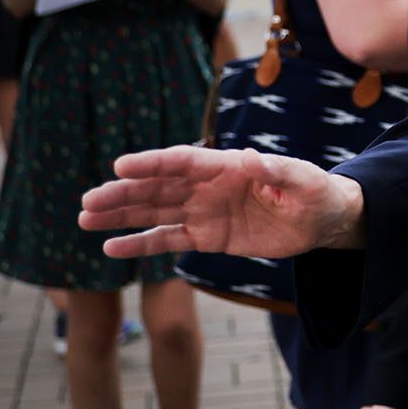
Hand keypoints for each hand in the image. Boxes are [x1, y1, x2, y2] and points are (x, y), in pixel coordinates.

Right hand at [79, 144, 363, 259]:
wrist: (322, 220)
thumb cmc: (315, 191)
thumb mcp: (304, 179)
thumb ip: (278, 170)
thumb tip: (253, 160)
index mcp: (227, 166)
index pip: (181, 162)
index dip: (151, 163)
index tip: (120, 167)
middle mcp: (208, 187)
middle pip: (157, 188)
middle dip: (122, 194)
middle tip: (87, 201)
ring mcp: (205, 211)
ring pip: (154, 213)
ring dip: (120, 216)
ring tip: (85, 219)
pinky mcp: (208, 237)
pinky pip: (168, 240)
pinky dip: (140, 244)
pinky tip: (111, 248)